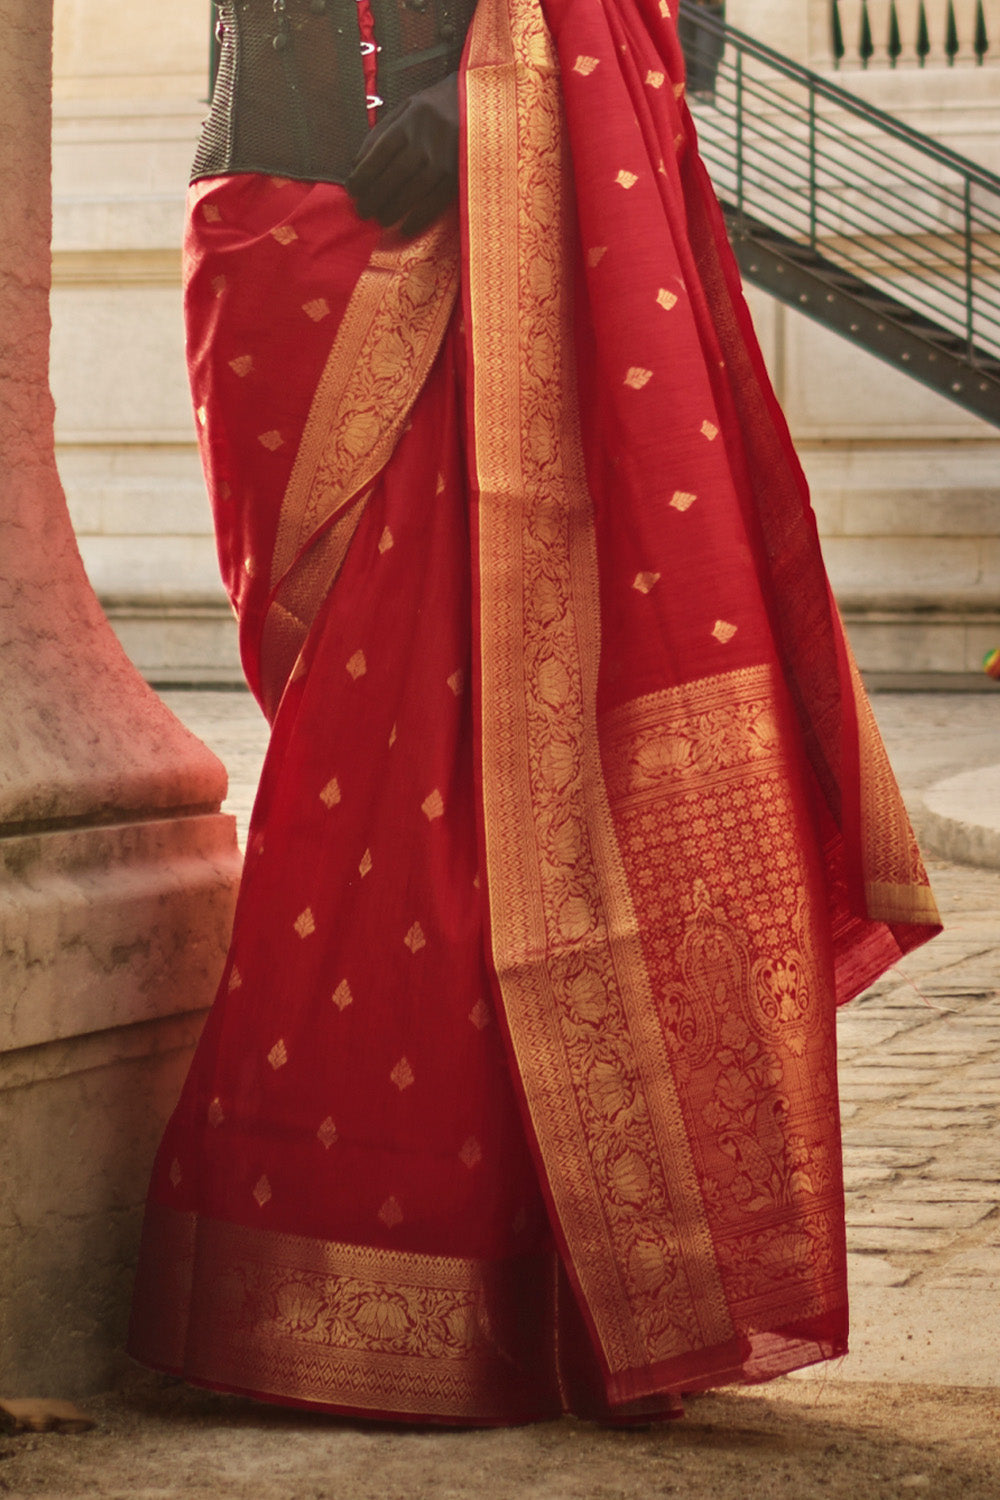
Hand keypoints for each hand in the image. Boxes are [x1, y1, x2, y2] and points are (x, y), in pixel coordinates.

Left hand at [346, 74, 459, 237]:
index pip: (378, 154)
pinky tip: (406, 228)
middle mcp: (423, 143)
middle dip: (374, 197)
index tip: (351, 190)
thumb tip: (356, 163)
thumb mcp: (405, 108)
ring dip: (393, 209)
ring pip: (412, 191)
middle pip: (393, 176)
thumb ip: (380, 133)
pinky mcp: (457, 175)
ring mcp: (442, 161)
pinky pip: (435, 202)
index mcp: (407, 124)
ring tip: (380, 220)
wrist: (475, 101)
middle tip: (362, 212)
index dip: (363, 175)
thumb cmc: (434, 106)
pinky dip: (419, 218)